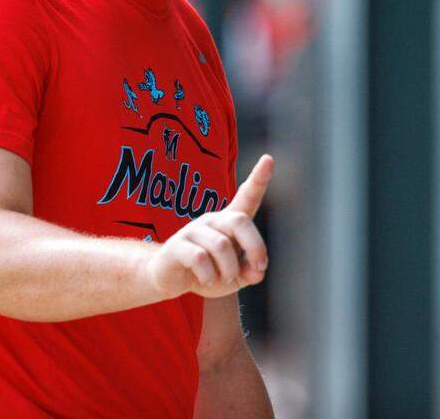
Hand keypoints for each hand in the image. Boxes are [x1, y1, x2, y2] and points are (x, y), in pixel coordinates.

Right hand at [147, 154, 273, 299]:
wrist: (170, 280)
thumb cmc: (208, 273)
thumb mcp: (235, 277)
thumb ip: (251, 272)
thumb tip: (257, 269)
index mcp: (229, 223)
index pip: (247, 197)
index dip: (259, 178)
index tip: (269, 158)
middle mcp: (212, 221)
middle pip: (239, 221)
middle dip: (255, 247)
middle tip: (258, 269)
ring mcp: (193, 231)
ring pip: (222, 246)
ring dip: (228, 271)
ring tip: (223, 281)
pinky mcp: (177, 245)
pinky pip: (200, 258)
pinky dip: (210, 276)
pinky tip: (206, 281)